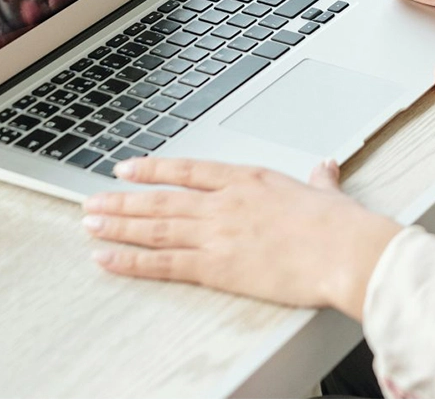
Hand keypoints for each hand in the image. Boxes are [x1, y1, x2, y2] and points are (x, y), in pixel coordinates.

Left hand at [83, 157, 401, 318]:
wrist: (345, 251)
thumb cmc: (340, 225)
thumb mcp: (327, 193)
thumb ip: (319, 181)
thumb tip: (325, 169)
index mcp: (250, 179)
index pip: (189, 170)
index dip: (154, 169)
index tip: (128, 169)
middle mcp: (226, 202)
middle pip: (162, 199)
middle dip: (123, 200)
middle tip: (93, 202)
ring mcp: (218, 233)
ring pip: (155, 227)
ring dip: (118, 225)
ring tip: (90, 224)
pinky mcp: (217, 266)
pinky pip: (163, 263)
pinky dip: (131, 260)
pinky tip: (107, 258)